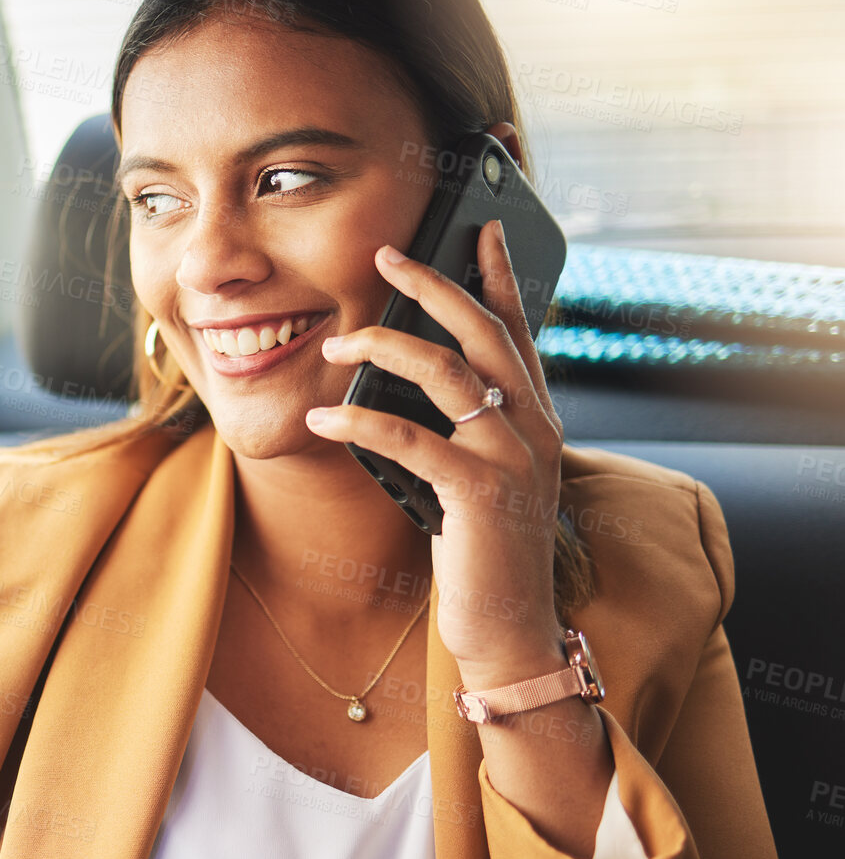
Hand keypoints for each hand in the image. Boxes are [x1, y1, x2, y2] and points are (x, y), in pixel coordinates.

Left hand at [305, 220, 566, 686]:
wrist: (511, 629)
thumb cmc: (485, 554)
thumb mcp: (482, 478)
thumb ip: (465, 430)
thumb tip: (414, 384)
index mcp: (536, 419)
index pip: (518, 331)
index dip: (499, 276)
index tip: (477, 229)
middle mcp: (534, 428)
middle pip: (483, 332)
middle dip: (434, 284)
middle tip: (387, 253)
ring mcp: (512, 457)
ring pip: (447, 371)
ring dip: (385, 346)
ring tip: (337, 340)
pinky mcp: (480, 492)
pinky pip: (410, 438)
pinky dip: (359, 420)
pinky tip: (322, 416)